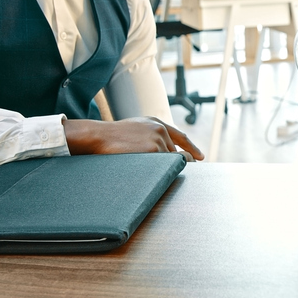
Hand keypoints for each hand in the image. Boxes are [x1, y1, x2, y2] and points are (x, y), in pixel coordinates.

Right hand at [63, 117, 203, 161]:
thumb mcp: (135, 128)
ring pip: (169, 162)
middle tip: (170, 174)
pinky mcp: (153, 151)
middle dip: (172, 164)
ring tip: (148, 173)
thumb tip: (167, 151)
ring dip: (163, 170)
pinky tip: (150, 174)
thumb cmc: (112, 136)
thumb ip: (152, 135)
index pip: (181, 137)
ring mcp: (157, 140)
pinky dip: (158, 173)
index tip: (200, 157)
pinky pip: (162, 167)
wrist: (98, 136)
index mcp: (157, 123)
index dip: (191, 148)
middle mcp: (160, 130)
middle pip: (175, 153)